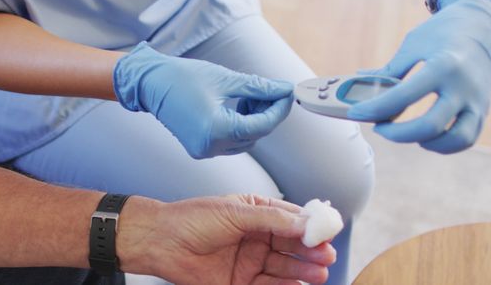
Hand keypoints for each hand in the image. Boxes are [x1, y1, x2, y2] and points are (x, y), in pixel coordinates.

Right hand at [113, 42, 293, 158]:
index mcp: (216, 130)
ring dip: (254, 120)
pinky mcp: (200, 148)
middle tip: (272, 91)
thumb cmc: (181, 78)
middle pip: (255, 134)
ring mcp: (203, 150)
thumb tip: (282, 89)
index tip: (288, 93)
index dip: (279, 109)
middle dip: (267, 113)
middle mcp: (209, 146)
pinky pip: (230, 142)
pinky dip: (240, 126)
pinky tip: (238, 106)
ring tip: (251, 97)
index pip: (261, 125)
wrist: (149, 84)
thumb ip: (258, 87)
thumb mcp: (225, 79)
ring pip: (244, 140)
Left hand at [118, 195, 335, 284]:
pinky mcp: (241, 282)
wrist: (161, 242)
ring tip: (319, 272)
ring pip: (284, 267)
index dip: (311, 226)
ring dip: (303, 270)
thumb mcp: (235, 212)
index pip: (291, 219)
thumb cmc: (192, 219)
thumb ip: (271, 219)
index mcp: (256, 213)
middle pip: (292, 246)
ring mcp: (250, 261)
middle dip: (311, 251)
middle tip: (326, 255)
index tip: (329, 231)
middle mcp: (256, 237)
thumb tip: (304, 223)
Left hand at [348, 0, 490, 153]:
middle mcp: (463, 86)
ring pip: (454, 140)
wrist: (481, 24)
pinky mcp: (484, 110)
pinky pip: (465, 139)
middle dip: (396, 134)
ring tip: (404, 133)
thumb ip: (389, 71)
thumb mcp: (412, 45)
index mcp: (443, 66)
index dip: (373, 109)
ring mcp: (477, 101)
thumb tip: (359, 80)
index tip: (355, 112)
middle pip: (429, 127)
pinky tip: (423, 136)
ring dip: (423, 142)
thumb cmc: (441, 32)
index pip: (402, 97)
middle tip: (378, 127)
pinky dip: (442, 144)